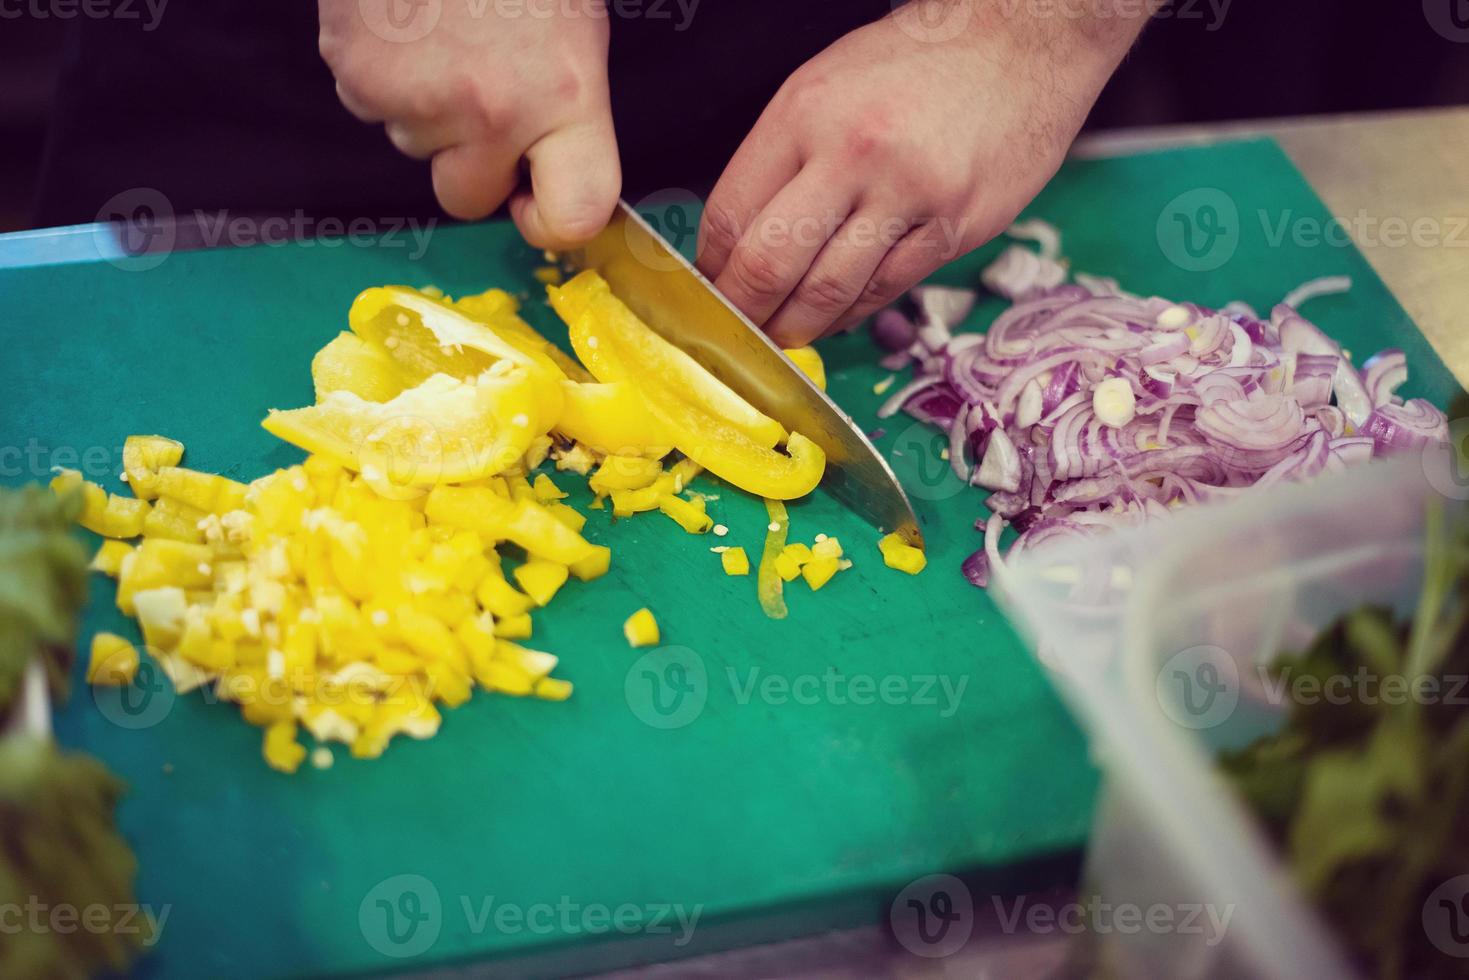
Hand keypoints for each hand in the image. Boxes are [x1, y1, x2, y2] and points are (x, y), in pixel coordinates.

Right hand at [319, 0, 620, 246]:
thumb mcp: (571, 26)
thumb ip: (565, 106)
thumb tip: (552, 168)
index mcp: (564, 93)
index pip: (576, 214)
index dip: (553, 220)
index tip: (538, 201)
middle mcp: (490, 110)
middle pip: (468, 197)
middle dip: (471, 162)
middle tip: (479, 87)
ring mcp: (413, 97)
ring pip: (414, 144)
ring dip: (424, 105)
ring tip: (441, 27)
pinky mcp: (354, 73)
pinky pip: (369, 102)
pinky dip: (383, 71)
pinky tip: (404, 19)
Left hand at [696, 1, 1148, 345]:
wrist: (1024, 41)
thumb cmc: (922, 60)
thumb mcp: (827, 83)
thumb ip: (783, 155)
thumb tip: (743, 232)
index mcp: (806, 113)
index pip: (732, 213)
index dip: (710, 267)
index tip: (708, 288)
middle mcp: (852, 154)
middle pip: (770, 264)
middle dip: (744, 313)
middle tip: (736, 333)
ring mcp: (907, 196)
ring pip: (829, 291)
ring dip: (797, 327)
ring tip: (783, 336)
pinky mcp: (953, 227)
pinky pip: (887, 290)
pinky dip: (853, 312)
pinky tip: (838, 314)